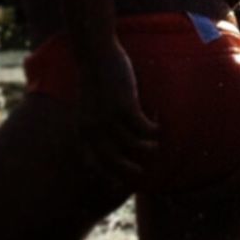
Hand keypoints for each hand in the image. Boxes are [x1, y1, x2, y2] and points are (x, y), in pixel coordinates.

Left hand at [78, 38, 159, 182]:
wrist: (96, 54)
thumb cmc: (95, 80)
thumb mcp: (87, 108)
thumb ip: (93, 125)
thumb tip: (110, 144)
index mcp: (82, 129)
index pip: (92, 163)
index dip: (107, 176)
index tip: (120, 184)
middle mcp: (93, 127)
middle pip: (114, 160)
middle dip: (128, 170)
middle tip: (141, 172)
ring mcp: (108, 117)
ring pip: (134, 145)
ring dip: (147, 148)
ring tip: (155, 145)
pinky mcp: (125, 106)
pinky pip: (145, 128)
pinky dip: (154, 129)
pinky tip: (158, 123)